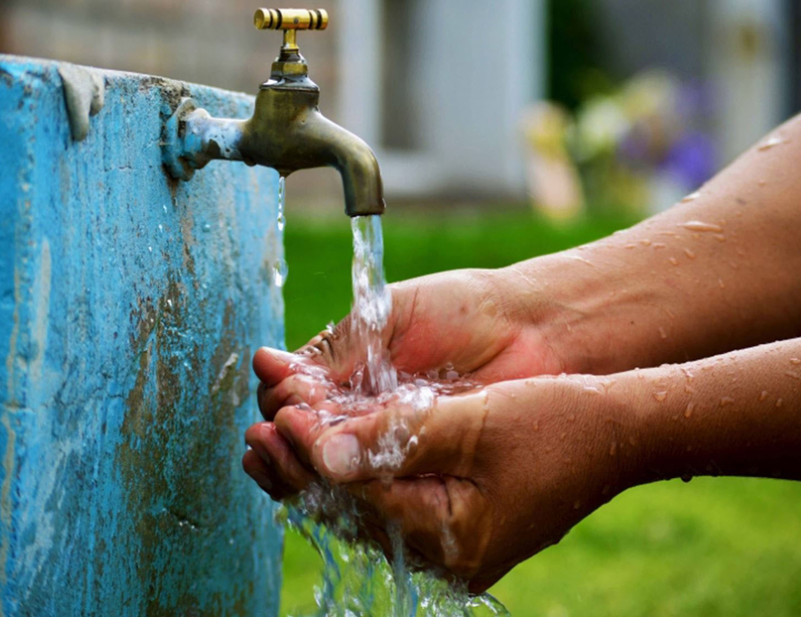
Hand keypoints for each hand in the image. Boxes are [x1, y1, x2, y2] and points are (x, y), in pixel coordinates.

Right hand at [243, 268, 564, 499]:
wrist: (534, 331)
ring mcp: (393, 448)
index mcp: (351, 377)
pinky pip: (376, 487)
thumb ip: (333, 350)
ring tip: (281, 454)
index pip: (296, 401)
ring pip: (334, 470)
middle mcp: (365, 416)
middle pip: (306, 442)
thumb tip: (266, 366)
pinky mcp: (424, 475)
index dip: (280, 405)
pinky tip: (326, 475)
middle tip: (267, 437)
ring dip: (302, 468)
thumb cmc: (461, 312)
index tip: (277, 401)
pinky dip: (347, 484)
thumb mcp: (386, 318)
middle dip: (282, 442)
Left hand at [263, 374, 636, 592]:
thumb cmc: (554, 423)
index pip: (360, 497)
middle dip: (300, 470)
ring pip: (361, 510)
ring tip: (268, 441)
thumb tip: (321, 452)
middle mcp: (443, 553)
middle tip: (254, 434)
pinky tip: (319, 451)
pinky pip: (383, 503)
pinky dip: (348, 475)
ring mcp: (447, 542)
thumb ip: (396, 439)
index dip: (314, 454)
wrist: (614, 432)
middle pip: (350, 513)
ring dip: (315, 473)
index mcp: (452, 538)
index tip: (280, 414)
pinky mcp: (450, 522)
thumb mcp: (473, 423)